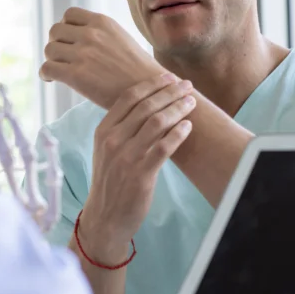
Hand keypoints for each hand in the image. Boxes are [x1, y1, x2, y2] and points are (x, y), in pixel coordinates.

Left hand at [40, 7, 164, 108]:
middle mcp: (91, 34)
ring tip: (59, 70)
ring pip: (49, 49)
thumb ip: (101, 34)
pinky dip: (46, 74)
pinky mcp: (76, 75)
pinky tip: (52, 80)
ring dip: (52, 59)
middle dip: (57, 44)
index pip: (69, 14)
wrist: (152, 93)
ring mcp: (82, 53)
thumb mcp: (122, 39)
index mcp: (103, 22)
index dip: (65, 28)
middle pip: (55, 31)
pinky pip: (47, 68)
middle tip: (62, 58)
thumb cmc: (138, 71)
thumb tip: (80, 36)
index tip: (68, 40)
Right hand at [76, 74, 195, 264]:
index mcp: (103, 131)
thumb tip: (148, 105)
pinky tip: (188, 126)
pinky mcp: (141, 174)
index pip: (128, 98)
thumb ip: (121, 128)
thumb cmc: (110, 181)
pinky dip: (178, 133)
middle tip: (188, 86)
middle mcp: (112, 140)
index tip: (169, 77)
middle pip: (146, 106)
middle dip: (170, 92)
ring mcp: (126, 157)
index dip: (151, 84)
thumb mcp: (106, 150)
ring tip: (192, 103)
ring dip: (178, 109)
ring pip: (157, 123)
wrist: (105, 217)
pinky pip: (164, 147)